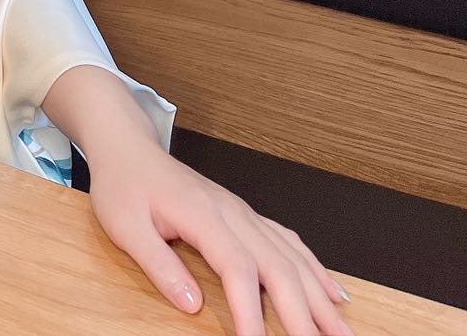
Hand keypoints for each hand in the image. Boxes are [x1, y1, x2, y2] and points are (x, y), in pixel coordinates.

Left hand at [89, 141, 353, 335]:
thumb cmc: (124, 186)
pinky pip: (289, 241)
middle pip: (277, 264)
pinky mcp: (246, 216)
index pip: (236, 266)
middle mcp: (232, 212)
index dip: (250, 309)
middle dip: (302, 311)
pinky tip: (335, 294)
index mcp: (201, 213)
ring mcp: (243, 212)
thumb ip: (158, 264)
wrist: (130, 149)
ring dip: (320, 296)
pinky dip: (316, 269)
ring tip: (342, 332)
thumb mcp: (125, 226)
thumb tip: (192, 305)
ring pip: (292, 255)